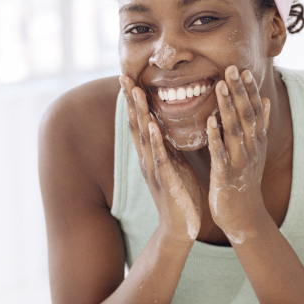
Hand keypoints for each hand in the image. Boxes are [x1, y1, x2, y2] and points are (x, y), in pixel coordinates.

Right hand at [120, 76, 201, 243]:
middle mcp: (147, 160)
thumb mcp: (173, 163)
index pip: (140, 122)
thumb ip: (168, 145)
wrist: (180, 227)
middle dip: (130, 101)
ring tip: (136, 93)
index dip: (133, 101)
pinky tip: (152, 127)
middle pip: (135, 125)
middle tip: (123, 76)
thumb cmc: (180, 193)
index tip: (128, 78)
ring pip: (143, 138)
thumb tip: (168, 125)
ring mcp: (154, 170)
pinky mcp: (166, 182)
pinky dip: (154, 142)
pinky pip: (159, 159)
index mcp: (151, 154)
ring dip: (139, 115)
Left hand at [207, 66, 269, 243]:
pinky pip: (221, 152)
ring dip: (228, 106)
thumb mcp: (256, 151)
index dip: (249, 90)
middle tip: (232, 67)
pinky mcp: (226, 174)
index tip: (243, 69)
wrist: (244, 215)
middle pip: (246, 114)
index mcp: (257, 141)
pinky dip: (216, 135)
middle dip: (239, 91)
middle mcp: (252, 148)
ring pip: (234, 129)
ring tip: (220, 85)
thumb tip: (265, 100)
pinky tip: (210, 120)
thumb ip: (260, 125)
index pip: (255, 109)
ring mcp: (240, 160)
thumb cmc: (245, 181)